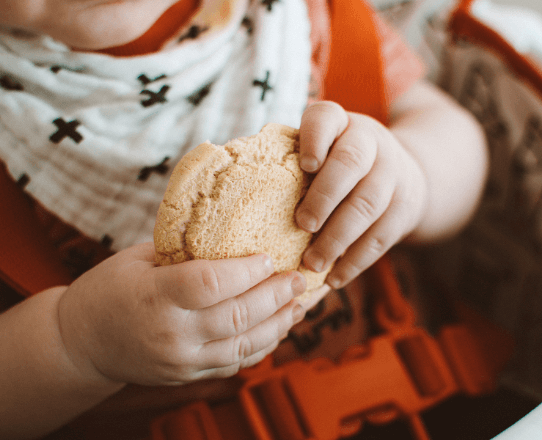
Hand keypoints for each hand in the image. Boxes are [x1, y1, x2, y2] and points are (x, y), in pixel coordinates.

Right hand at [57, 243, 306, 385]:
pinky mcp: (188, 375)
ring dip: (279, 324)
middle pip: (237, 316)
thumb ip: (181, 252)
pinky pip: (234, 363)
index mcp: (155, 296)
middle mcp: (172, 333)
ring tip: (300, 306)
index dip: (247, 270)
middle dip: (276, 296)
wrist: (80, 344)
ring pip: (243, 345)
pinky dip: (262, 346)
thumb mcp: (136, 260)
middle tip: (300, 279)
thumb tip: (230, 231)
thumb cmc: (108, 290)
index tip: (270, 258)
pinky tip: (278, 329)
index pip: (210, 283)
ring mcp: (182, 360)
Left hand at [295, 101, 426, 288]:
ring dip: (338, 237)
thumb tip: (241, 188)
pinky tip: (334, 277)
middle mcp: (369, 143)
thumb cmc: (339, 166)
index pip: (327, 118)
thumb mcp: (323, 149)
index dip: (316, 139)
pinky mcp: (404, 208)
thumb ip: (292, 162)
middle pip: (351, 163)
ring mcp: (392, 174)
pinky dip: (356, 261)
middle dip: (325, 196)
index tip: (306, 165)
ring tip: (312, 262)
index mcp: (339, 123)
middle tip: (302, 224)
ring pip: (368, 204)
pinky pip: (382, 237)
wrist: (404, 174)